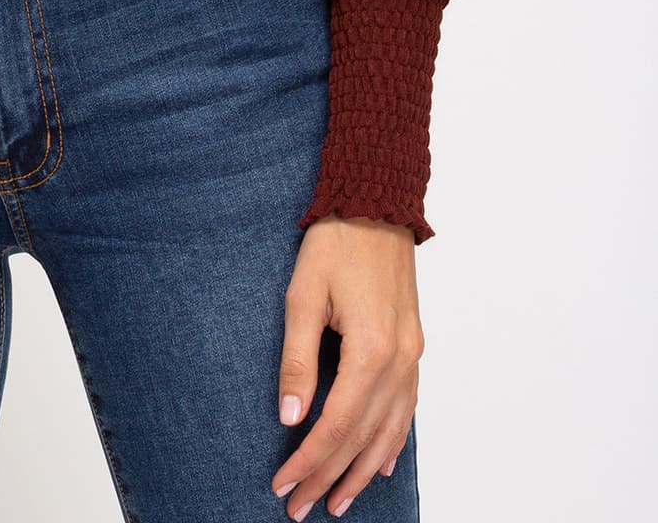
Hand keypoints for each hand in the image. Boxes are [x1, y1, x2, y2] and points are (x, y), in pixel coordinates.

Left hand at [271, 213, 423, 518]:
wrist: (376, 204)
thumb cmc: (336, 243)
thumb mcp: (302, 295)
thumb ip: (297, 359)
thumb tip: (290, 416)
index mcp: (371, 349)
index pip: (336, 424)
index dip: (308, 460)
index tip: (282, 484)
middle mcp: (400, 360)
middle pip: (363, 436)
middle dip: (330, 476)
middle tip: (300, 507)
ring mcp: (412, 355)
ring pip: (390, 430)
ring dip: (363, 470)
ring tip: (339, 500)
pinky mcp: (414, 345)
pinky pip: (408, 407)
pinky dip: (393, 440)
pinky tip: (382, 462)